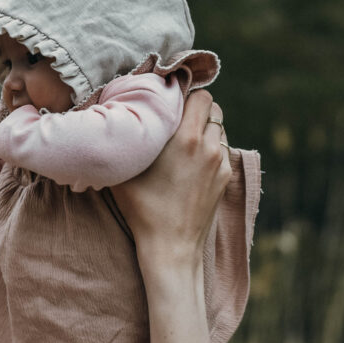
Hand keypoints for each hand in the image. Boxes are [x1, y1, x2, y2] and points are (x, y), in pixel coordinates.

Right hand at [111, 90, 230, 272]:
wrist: (171, 247)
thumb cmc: (143, 208)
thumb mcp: (127, 170)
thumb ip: (130, 138)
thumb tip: (118, 117)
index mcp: (186, 139)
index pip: (202, 96)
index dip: (187, 95)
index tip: (171, 101)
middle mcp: (208, 147)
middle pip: (214, 108)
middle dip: (197, 109)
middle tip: (176, 119)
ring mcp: (220, 164)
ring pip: (219, 129)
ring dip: (205, 128)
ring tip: (183, 141)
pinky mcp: (225, 179)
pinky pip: (221, 150)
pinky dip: (209, 148)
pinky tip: (190, 162)